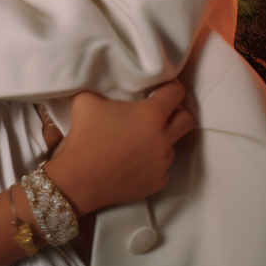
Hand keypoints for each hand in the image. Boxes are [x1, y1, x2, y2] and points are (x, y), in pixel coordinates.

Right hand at [44, 80, 193, 215]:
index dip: (170, 85)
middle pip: (186, 120)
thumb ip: (105, 87)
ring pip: (172, 144)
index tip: (160, 86)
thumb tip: (110, 83)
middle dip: (176, 112)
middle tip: (157, 111)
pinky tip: (133, 158)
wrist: (79, 178)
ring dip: (161, 138)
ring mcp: (162, 163)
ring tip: (138, 138)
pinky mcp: (158, 182)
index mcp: (150, 116)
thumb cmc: (84, 135)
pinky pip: (162, 165)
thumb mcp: (88, 99)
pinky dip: (152, 159)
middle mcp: (162, 139)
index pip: (175, 93)